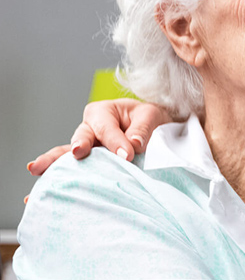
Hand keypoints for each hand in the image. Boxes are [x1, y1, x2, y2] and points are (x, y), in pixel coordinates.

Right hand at [27, 99, 171, 174]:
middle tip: (79, 153)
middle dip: (79, 146)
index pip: (107, 127)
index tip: (128, 155)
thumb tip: (134, 145)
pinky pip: (67, 169)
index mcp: (103, 112)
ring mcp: (84, 147)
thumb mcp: (151, 116)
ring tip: (38, 169)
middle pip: (81, 137)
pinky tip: (37, 187)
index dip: (116, 142)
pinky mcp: (85, 163)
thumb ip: (142, 129)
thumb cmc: (147, 119)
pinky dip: (54, 177)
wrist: (152, 129)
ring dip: (54, 162)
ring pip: (67, 154)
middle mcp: (89, 128)